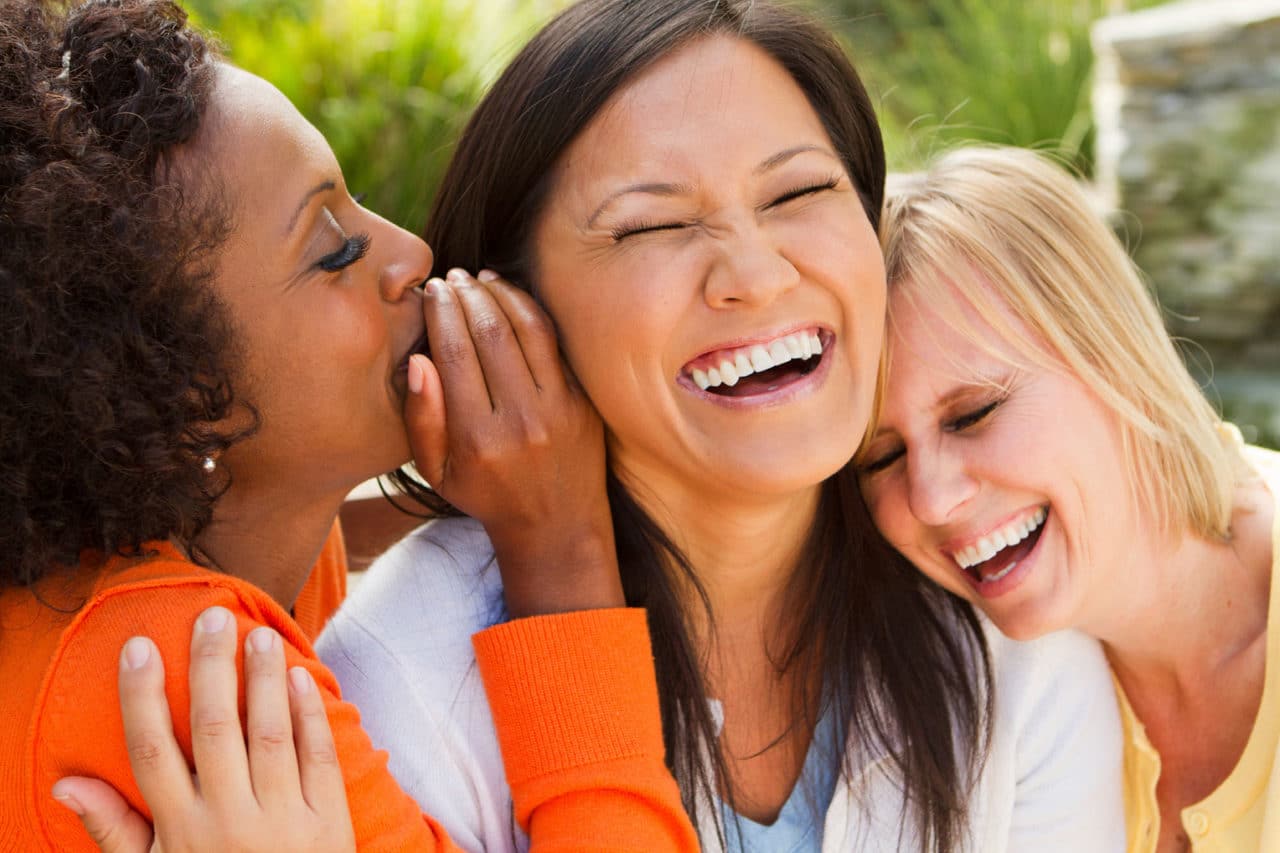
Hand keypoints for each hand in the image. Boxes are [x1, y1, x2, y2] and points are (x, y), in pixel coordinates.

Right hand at [52, 606, 354, 851]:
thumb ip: (115, 829)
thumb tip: (66, 784)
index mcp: (181, 831)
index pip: (152, 751)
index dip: (143, 696)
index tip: (138, 647)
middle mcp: (228, 822)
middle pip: (216, 729)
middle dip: (211, 668)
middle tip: (212, 616)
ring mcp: (282, 822)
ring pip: (270, 735)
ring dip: (264, 681)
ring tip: (260, 635)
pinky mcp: (329, 825)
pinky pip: (319, 759)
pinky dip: (310, 717)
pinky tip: (300, 679)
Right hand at [405, 268, 623, 616]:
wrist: (556, 524)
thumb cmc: (486, 494)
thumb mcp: (437, 472)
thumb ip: (421, 418)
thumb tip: (417, 361)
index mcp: (477, 439)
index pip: (455, 355)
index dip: (442, 313)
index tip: (431, 290)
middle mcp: (520, 421)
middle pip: (489, 334)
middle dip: (467, 296)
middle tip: (452, 276)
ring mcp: (557, 409)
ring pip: (526, 330)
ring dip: (500, 294)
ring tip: (479, 279)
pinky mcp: (581, 402)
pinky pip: (553, 343)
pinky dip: (530, 311)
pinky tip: (511, 295)